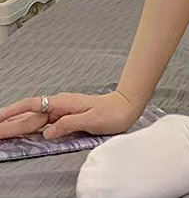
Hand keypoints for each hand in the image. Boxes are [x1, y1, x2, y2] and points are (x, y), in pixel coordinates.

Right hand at [0, 91, 141, 139]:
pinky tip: (20, 132)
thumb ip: (69, 124)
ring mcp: (61, 112)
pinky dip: (28, 128)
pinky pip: (42, 124)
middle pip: (28, 115)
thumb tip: (47, 131)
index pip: (31, 106)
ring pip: (32, 120)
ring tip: (0, 133)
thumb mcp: (92, 119)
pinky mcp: (65, 118)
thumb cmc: (113, 112)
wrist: (126, 106)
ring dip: (15, 126)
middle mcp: (59, 106)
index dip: (12, 112)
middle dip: (8, 123)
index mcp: (63, 103)